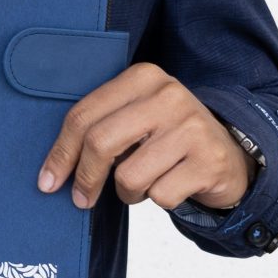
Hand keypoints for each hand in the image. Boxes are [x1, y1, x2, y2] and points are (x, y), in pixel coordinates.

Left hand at [39, 64, 255, 214]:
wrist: (230, 153)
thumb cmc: (167, 139)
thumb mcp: (136, 117)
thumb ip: (100, 127)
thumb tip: (54, 171)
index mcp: (143, 77)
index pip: (84, 114)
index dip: (61, 152)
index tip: (48, 181)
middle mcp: (168, 95)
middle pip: (101, 142)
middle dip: (84, 178)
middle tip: (81, 199)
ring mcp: (191, 127)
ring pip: (129, 176)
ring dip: (128, 192)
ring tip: (144, 183)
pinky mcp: (208, 160)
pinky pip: (160, 195)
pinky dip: (158, 200)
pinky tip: (172, 185)